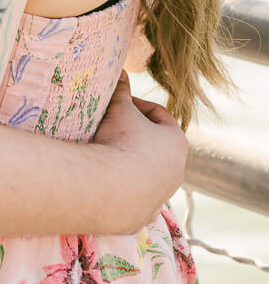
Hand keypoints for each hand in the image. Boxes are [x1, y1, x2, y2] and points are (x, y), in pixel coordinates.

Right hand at [93, 72, 188, 230]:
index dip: (138, 105)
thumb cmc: (122, 141)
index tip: (119, 104)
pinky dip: (123, 185)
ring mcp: (163, 194)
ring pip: (148, 171)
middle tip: (112, 126)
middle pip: (156, 145)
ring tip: (106, 151)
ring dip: (130, 161)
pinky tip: (106, 177)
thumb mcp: (120, 108)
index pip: (160, 116)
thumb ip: (121, 89)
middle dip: (135, 134)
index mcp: (177, 142)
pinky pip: (136, 194)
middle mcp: (177, 170)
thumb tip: (119, 70)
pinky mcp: (146, 213)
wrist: (111, 187)